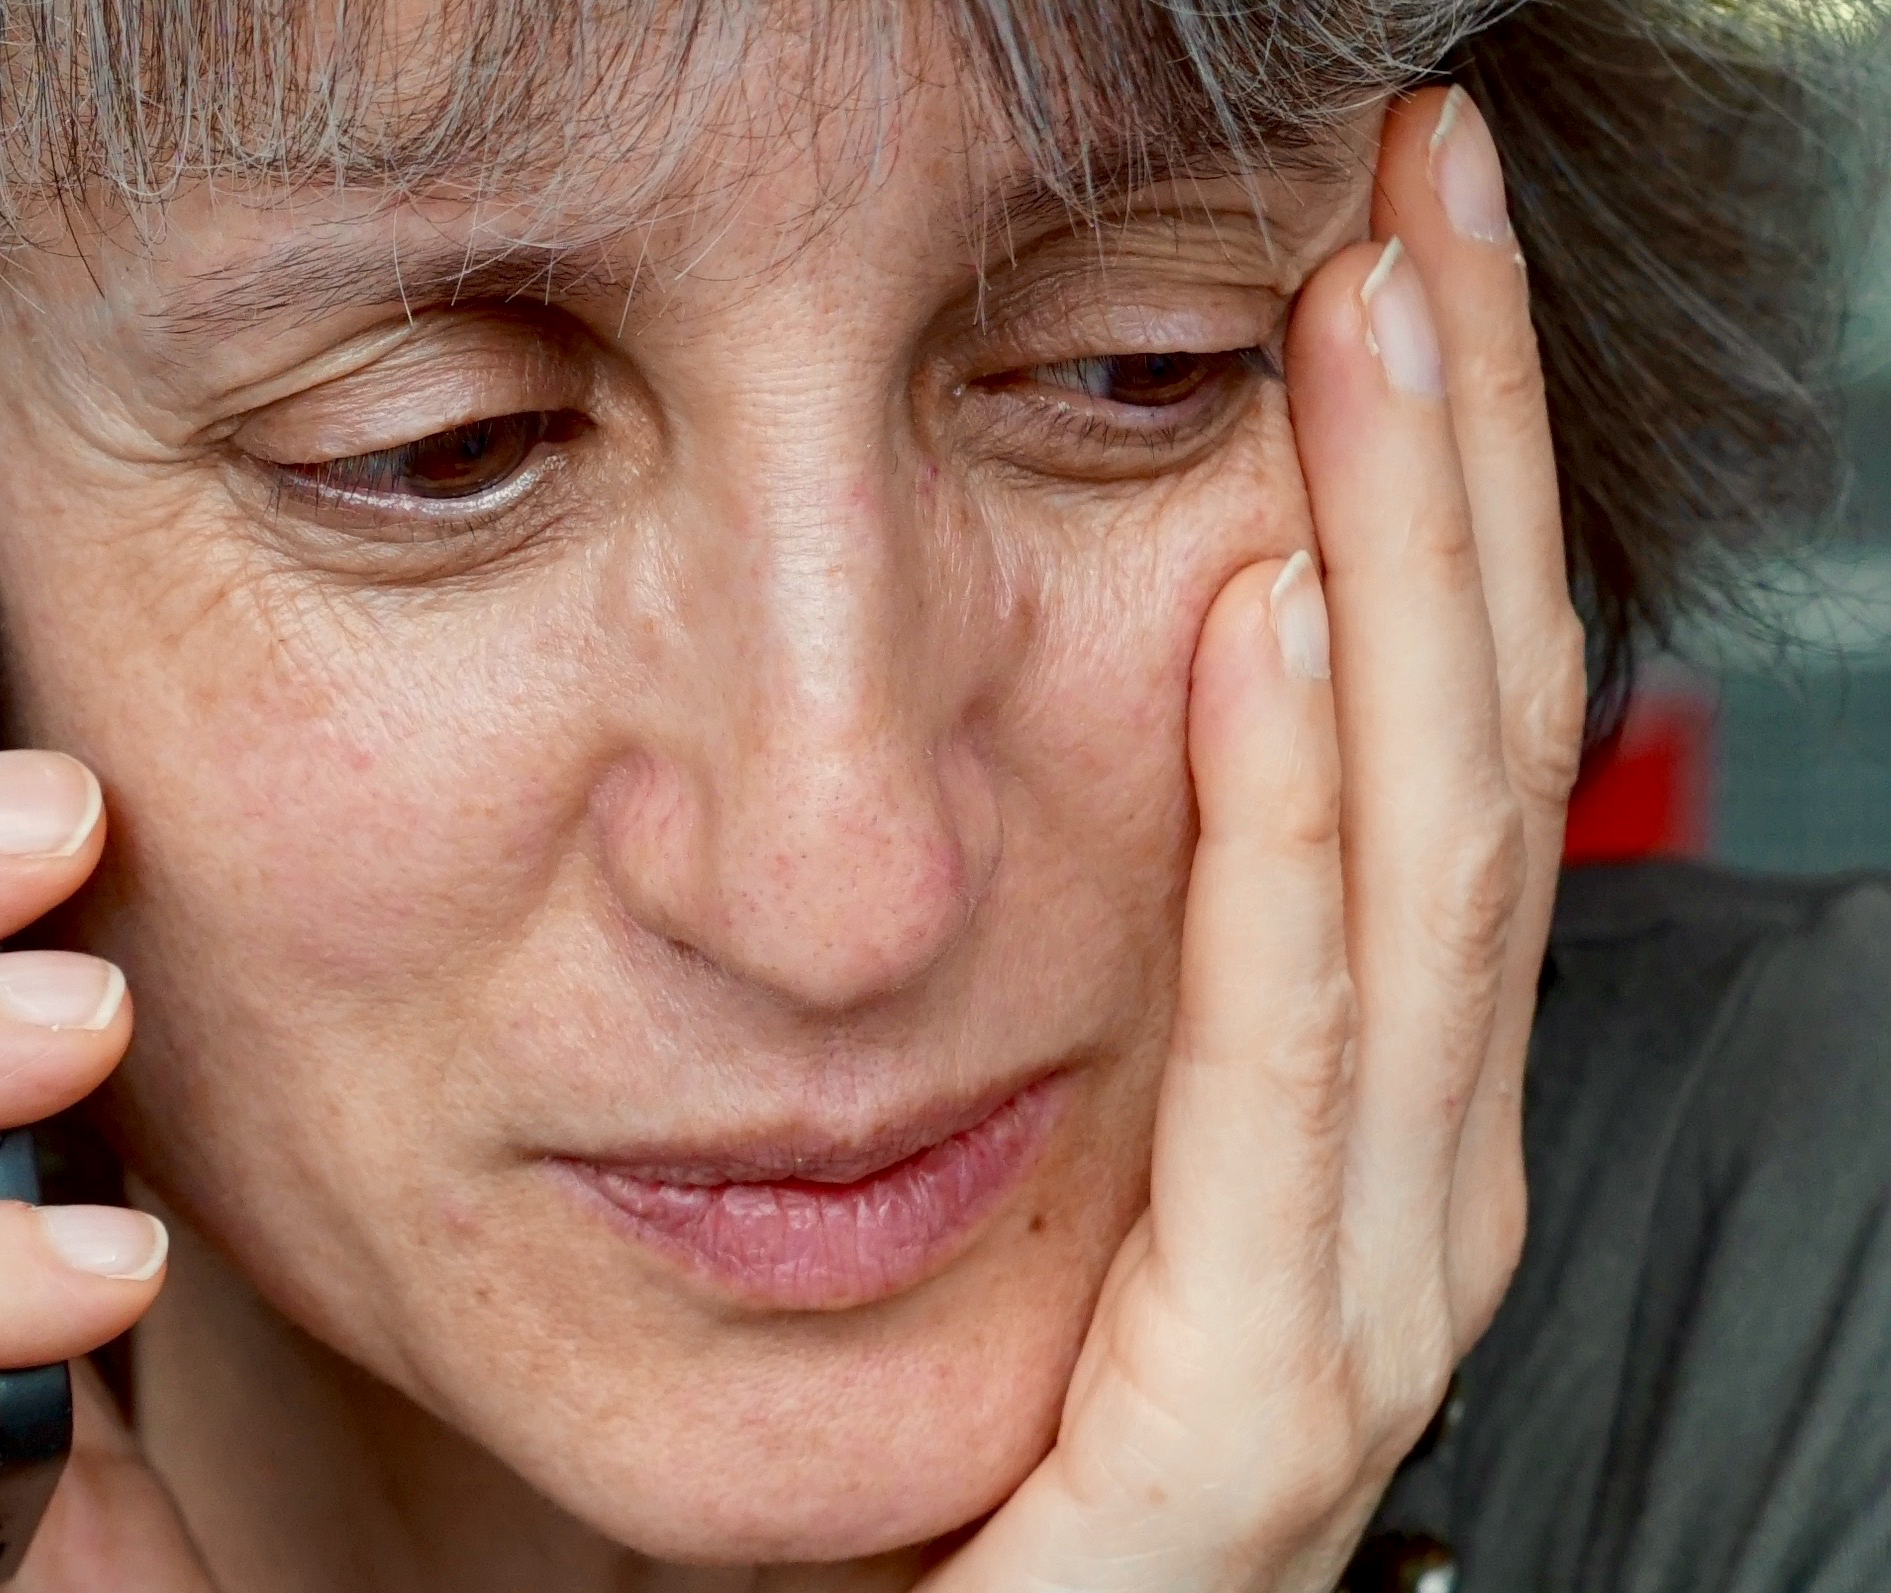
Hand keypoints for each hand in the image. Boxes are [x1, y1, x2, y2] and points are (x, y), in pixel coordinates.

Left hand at [926, 87, 1582, 1592]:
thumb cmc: (988, 1457)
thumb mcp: (1062, 1162)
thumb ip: (1124, 978)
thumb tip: (1130, 688)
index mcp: (1362, 1102)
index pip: (1428, 735)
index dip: (1444, 483)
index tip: (1396, 251)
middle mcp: (1406, 1171)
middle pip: (1465, 744)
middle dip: (1462, 452)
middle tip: (1434, 189)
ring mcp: (1364, 1284)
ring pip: (1420, 857)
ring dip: (1409, 555)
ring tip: (1382, 308)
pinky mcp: (1263, 1394)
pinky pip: (1284, 1066)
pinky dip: (1287, 828)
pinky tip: (1274, 619)